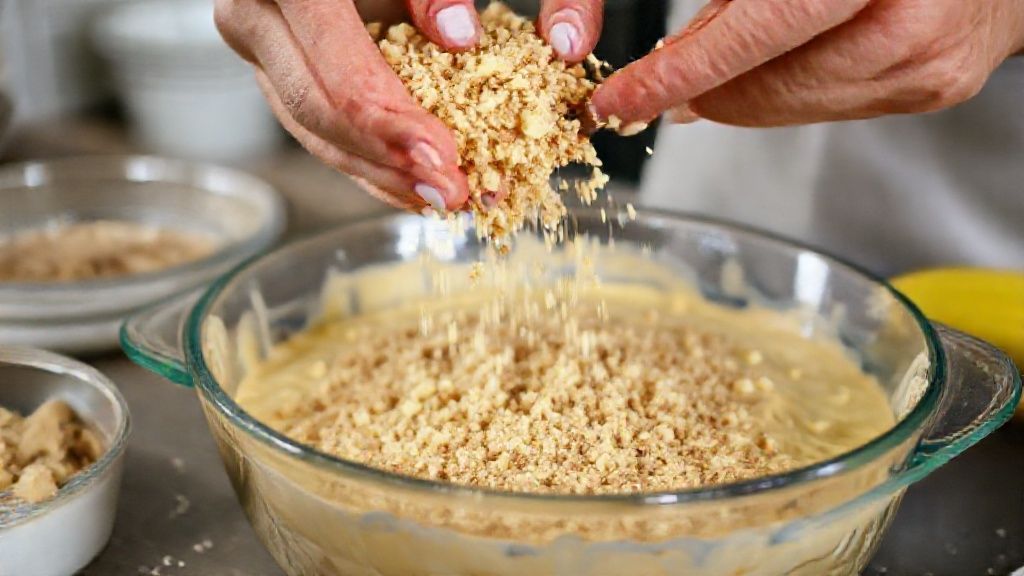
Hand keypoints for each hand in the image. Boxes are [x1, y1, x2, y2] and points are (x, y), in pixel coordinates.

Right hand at [215, 0, 603, 212]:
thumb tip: (462, 37)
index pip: (338, 72)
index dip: (392, 126)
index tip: (449, 161)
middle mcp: (257, 18)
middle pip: (318, 114)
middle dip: (391, 166)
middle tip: (456, 196)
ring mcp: (262, 49)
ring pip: (313, 134)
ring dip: (382, 176)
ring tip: (446, 199)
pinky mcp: (279, 71)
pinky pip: (316, 130)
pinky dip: (368, 161)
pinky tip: (416, 184)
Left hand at [590, 0, 1023, 126]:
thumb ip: (731, 2)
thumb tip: (671, 64)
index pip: (749, 35)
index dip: (675, 74)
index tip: (619, 101)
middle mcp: (905, 17)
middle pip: (763, 86)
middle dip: (702, 90)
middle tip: (658, 86)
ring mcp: (927, 63)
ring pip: (791, 107)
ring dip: (741, 95)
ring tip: (720, 67)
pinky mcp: (935, 88)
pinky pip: (831, 108)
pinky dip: (788, 94)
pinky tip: (778, 66)